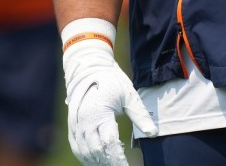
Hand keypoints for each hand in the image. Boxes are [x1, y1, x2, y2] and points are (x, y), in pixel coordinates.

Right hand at [63, 20, 156, 165]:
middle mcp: (85, 121)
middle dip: (109, 162)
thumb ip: (140, 115)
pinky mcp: (72, 126)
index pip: (109, 143)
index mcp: (100, 113)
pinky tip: (97, 162)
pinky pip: (77, 148)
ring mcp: (76, 125)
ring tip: (111, 165)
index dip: (118, 158)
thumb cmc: (112, 81)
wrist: (89, 68)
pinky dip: (86, 157)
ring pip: (85, 152)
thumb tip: (153, 133)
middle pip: (97, 151)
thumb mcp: (129, 95)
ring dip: (98, 162)